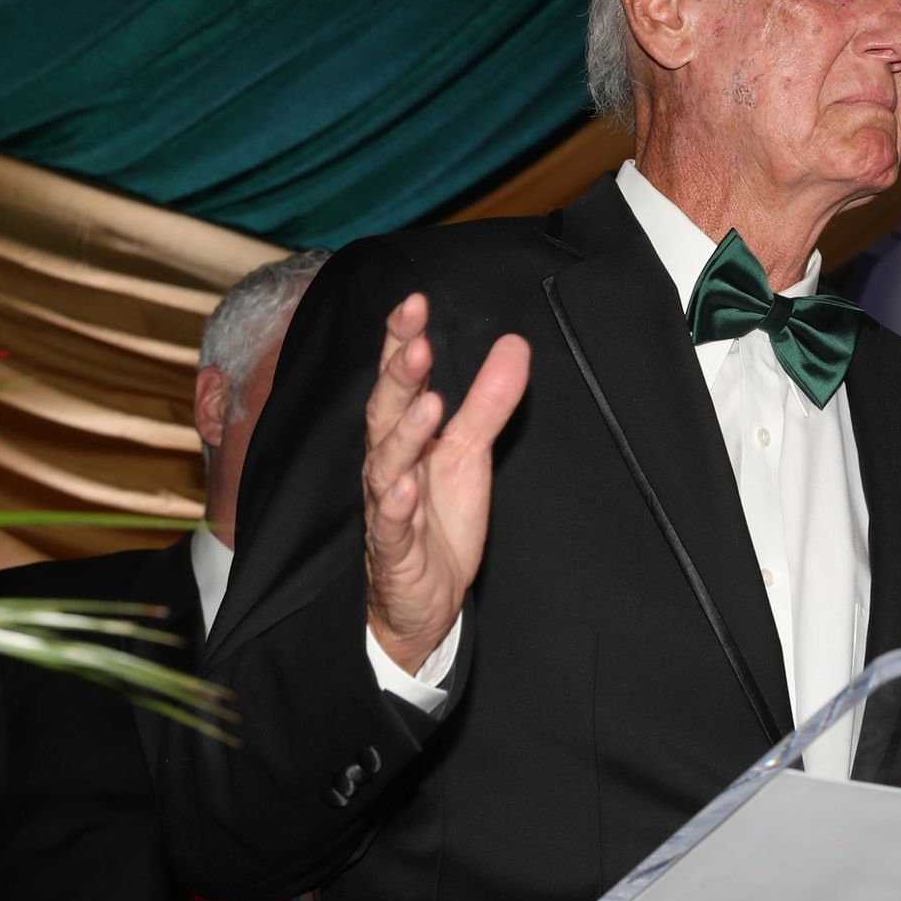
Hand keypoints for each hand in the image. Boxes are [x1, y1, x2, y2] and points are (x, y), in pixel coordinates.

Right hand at [363, 293, 529, 672]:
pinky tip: (407, 486)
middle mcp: (388, 466)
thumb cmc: (438, 520)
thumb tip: (515, 344)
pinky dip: (397, 506)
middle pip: (385, 413)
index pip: (399, 381)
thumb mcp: (470, 454)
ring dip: (404, 432)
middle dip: (398, 375)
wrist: (424, 599)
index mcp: (404, 437)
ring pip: (386, 465)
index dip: (399, 341)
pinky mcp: (395, 551)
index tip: (414, 301)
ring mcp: (388, 508)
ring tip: (427, 400)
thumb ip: (489, 401)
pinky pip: (391, 527)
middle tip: (417, 341)